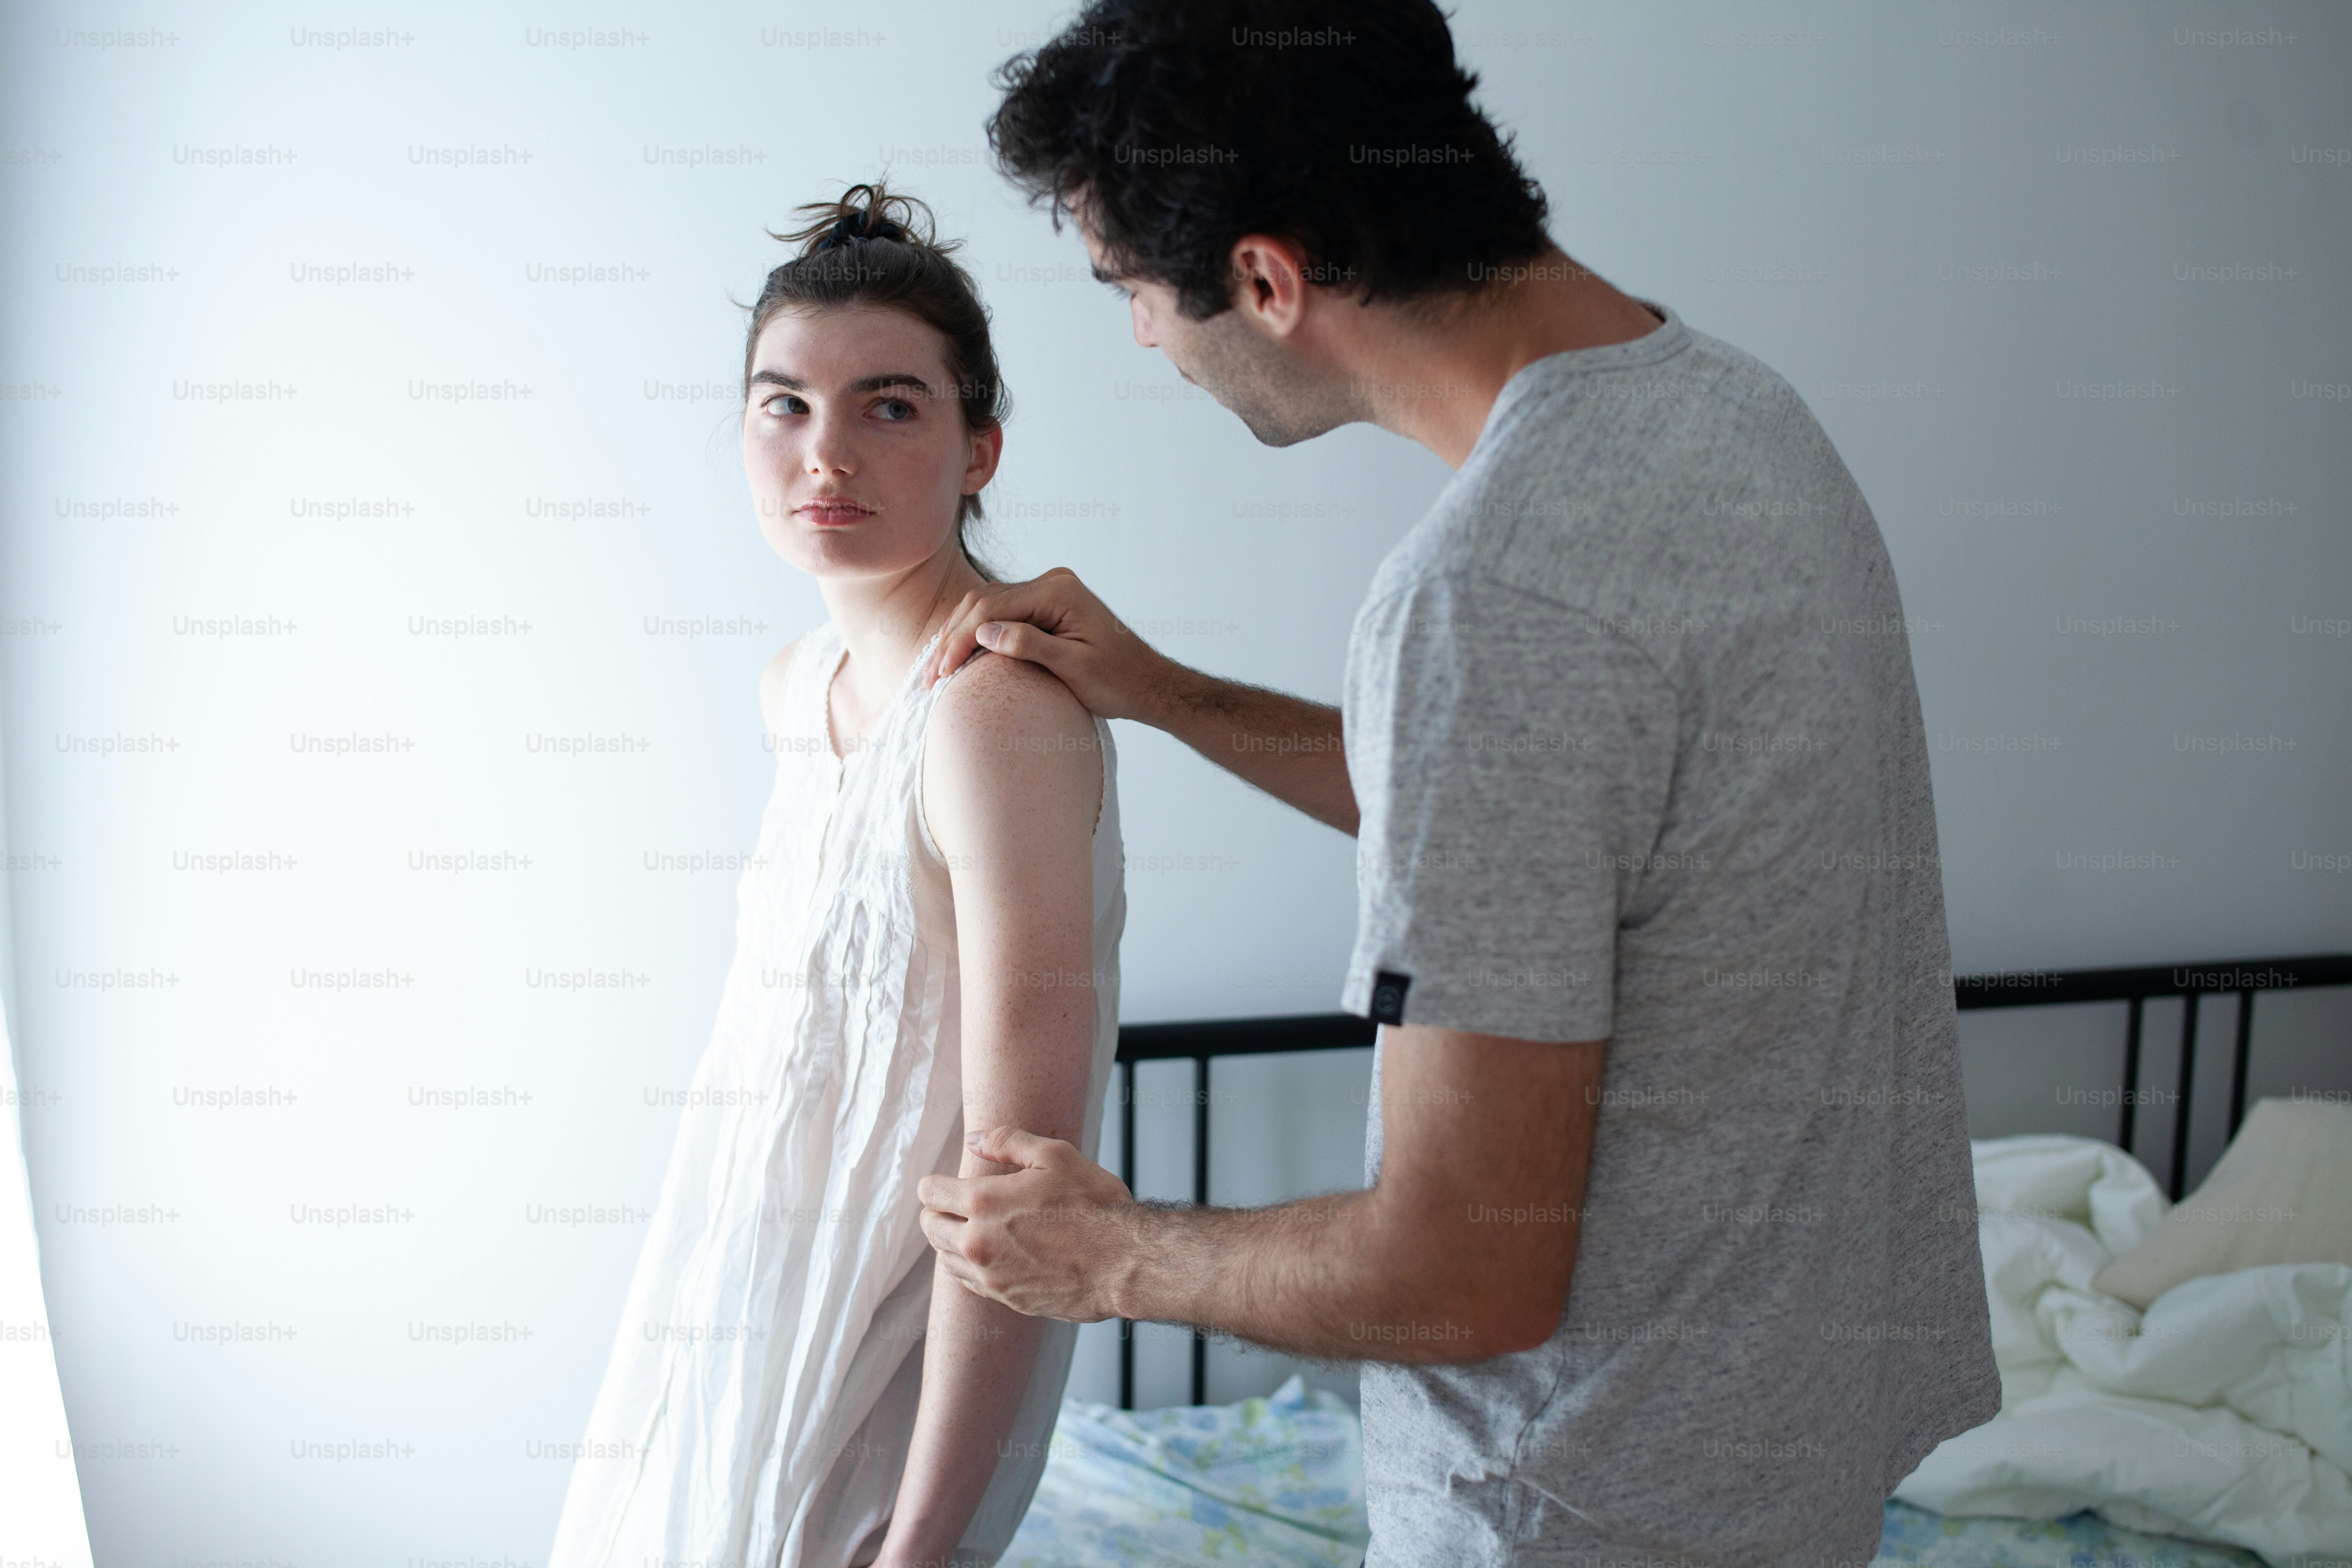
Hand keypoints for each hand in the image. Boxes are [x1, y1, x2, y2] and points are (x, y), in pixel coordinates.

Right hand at [917, 568, 1183, 723]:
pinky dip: (977, 633)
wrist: (1148, 683)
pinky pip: (1002, 612)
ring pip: (987, 605)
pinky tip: (958, 655)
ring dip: (959, 635)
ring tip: (935, 670)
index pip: (992, 607)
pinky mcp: (1047, 605)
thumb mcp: (1075, 668)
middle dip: (952, 638)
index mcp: (1059, 592)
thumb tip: (984, 632)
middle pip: (984, 601)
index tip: (939, 673)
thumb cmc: (1119, 681)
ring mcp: (1049, 591)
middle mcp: (1052, 582)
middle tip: (928, 676)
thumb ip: (1030, 645)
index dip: (960, 640)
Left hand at [917, 1127, 1138, 1321]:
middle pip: (931, 1229)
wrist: (1125, 1263)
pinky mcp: (1008, 1299)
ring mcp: (991, 1277)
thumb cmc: (1095, 1206)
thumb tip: (974, 1139)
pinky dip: (971, 1268)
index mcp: (984, 1204)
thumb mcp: (1055, 1156)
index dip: (933, 1184)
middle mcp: (978, 1244)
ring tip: (973, 1229)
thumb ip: (1008, 1142)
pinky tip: (991, 1256)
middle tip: (955, 1204)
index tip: (943, 1183)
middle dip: (937, 1213)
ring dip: (951, 1242)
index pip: (930, 1194)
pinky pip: (970, 1284)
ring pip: (946, 1260)